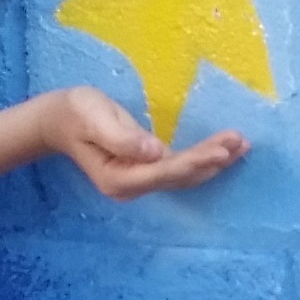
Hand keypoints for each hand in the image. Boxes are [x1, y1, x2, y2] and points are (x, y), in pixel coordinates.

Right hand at [41, 86, 249, 199]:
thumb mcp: (94, 119)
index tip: (222, 150)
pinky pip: (179, 168)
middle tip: (242, 143)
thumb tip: (154, 152)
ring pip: (184, 175)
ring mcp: (140, 180)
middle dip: (213, 160)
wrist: (58, 120)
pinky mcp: (145, 170)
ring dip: (214, 161)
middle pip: (181, 176)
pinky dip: (202, 159)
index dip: (196, 161)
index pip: (166, 171)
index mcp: (120, 178)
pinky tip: (221, 151)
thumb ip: (123, 137)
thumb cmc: (75, 113)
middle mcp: (133, 186)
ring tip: (242, 146)